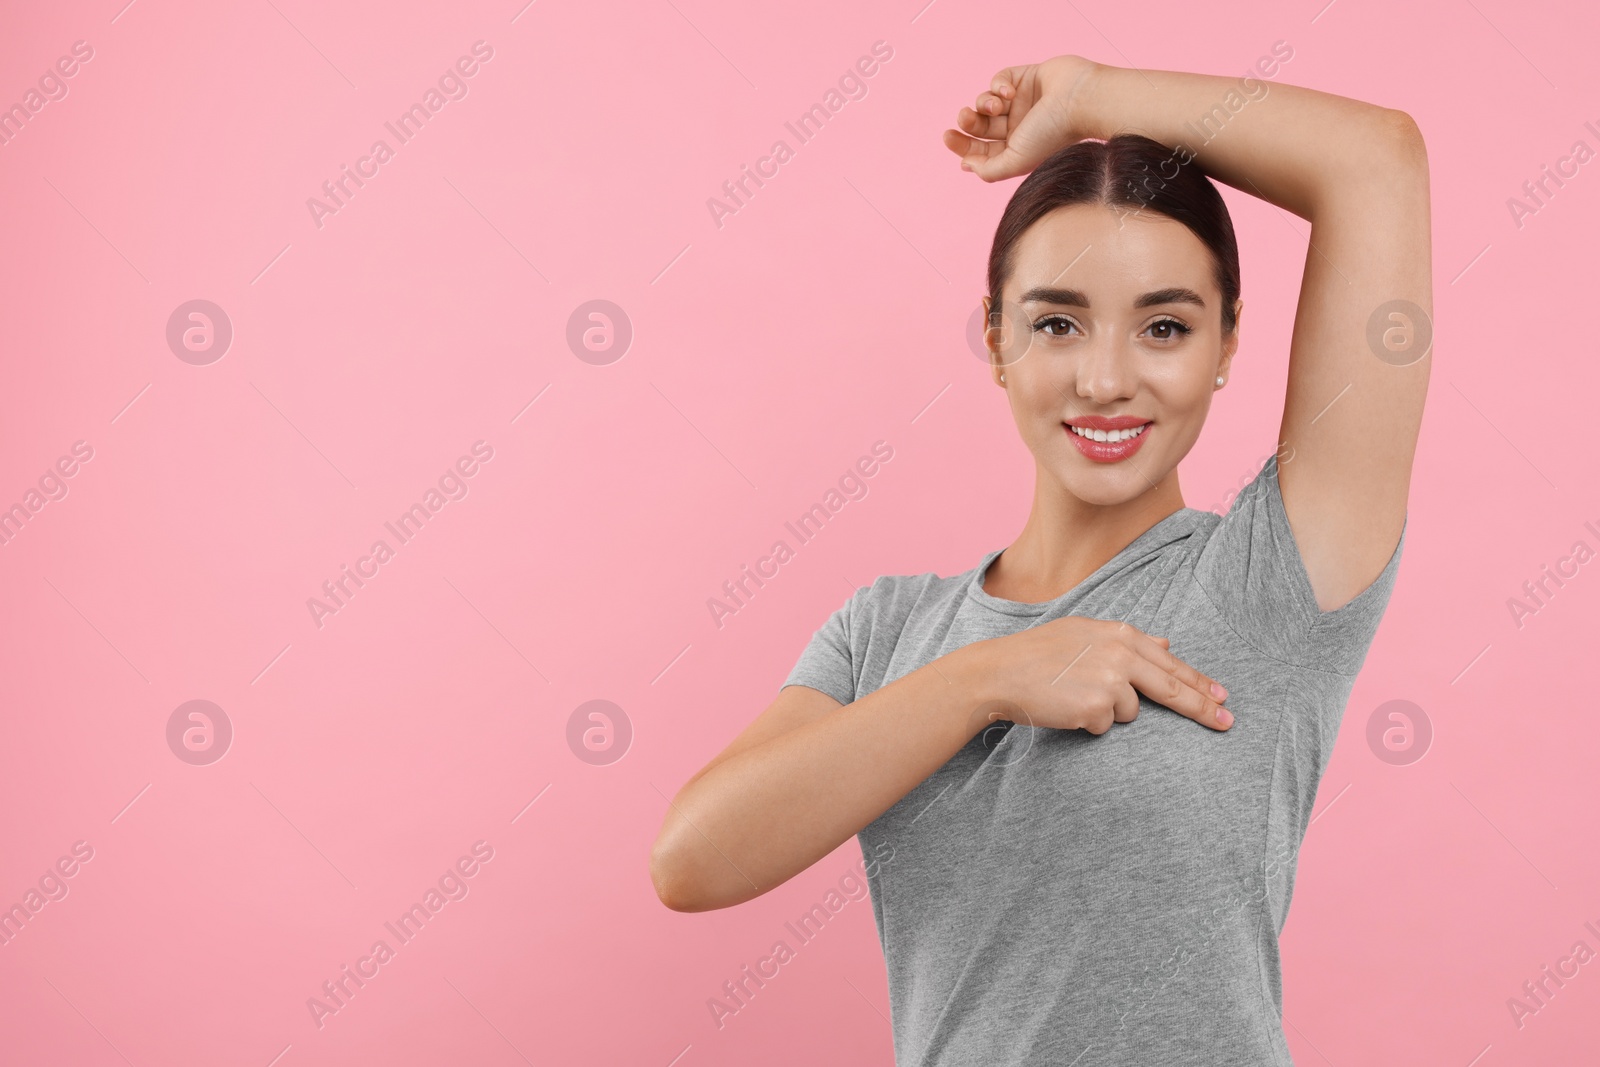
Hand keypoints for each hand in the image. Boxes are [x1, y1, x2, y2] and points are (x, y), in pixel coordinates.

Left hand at [942, 55, 1101, 181]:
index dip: (962, 145)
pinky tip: (1009, 91)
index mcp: (1016, 150)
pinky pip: (999, 80)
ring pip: (986, 102)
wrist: (1081, 100)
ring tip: (998, 104)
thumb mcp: (1017, 161)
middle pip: (980, 126)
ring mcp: (1022, 102)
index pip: (981, 150)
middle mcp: (1018, 127)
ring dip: (984, 103)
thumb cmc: (1052, 134)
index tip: (948, 137)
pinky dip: (998, 84)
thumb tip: (966, 165)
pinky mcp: (1025, 78)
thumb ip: (989, 170)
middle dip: (968, 121)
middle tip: (964, 118)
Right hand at [965, 616, 1232, 734]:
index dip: (1198, 681)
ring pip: (1131, 711)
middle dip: (1203, 707)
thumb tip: (1165, 645)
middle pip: (1173, 688)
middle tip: (1228, 722)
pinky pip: (1105, 726)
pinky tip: (1066, 706)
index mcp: (1120, 634)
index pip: (1170, 662)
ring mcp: (1110, 681)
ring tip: (1074, 694)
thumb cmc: (1037, 653)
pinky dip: (1089, 722)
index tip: (1222, 695)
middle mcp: (1121, 654)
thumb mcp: (1084, 634)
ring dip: (1109, 711)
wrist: (1000, 671)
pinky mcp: (1096, 708)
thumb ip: (1126, 641)